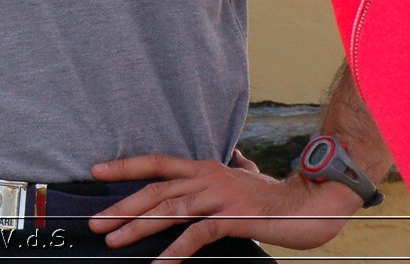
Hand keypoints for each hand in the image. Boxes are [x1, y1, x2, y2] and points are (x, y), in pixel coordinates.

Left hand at [89, 153, 362, 261]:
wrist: (314, 204)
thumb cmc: (276, 196)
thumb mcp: (246, 176)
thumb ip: (234, 167)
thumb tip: (233, 157)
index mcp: (204, 167)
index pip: (157, 163)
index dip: (125, 166)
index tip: (95, 171)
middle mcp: (207, 177)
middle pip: (156, 190)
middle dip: (123, 207)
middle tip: (96, 222)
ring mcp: (220, 196)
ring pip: (170, 210)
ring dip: (139, 227)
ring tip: (114, 240)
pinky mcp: (233, 218)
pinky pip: (198, 234)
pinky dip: (176, 249)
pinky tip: (160, 262)